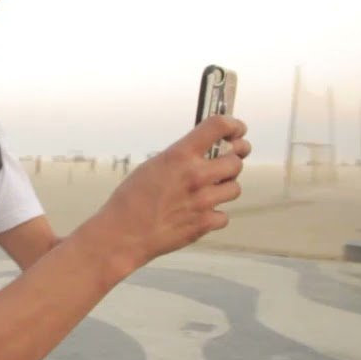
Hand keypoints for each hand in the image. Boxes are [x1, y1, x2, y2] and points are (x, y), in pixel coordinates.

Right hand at [89, 115, 249, 270]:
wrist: (123, 234)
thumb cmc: (131, 199)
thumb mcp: (153, 166)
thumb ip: (182, 158)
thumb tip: (206, 154)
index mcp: (180, 155)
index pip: (218, 126)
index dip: (233, 125)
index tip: (237, 129)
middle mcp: (195, 175)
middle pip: (236, 161)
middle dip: (233, 161)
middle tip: (227, 162)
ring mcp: (202, 201)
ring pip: (235, 188)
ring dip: (225, 188)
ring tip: (209, 191)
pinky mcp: (204, 224)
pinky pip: (223, 215)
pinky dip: (214, 215)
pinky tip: (198, 213)